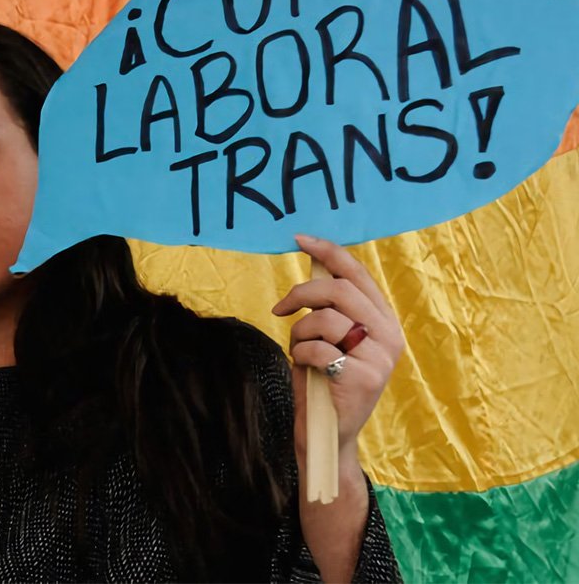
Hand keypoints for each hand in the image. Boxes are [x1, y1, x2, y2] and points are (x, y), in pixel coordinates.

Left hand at [271, 235, 404, 458]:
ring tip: (298, 348)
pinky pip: (318, 349)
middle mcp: (389, 335)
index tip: (299, 239)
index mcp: (384, 319)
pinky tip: (304, 366)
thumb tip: (313, 264)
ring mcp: (380, 358)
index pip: (358, 273)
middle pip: (339, 291)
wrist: (327, 432)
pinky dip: (300, 354)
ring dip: (299, 331)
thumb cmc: (323, 379)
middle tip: (281, 307)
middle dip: (302, 293)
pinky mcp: (365, 378)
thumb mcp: (330, 336)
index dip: (328, 252)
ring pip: (325, 320)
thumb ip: (330, 306)